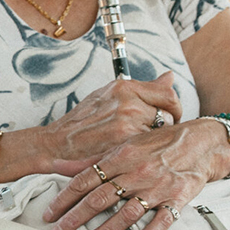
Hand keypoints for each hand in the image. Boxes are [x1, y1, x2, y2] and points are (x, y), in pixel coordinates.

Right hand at [32, 72, 184, 167]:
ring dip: (154, 140)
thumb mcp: (109, 96)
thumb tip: (170, 76)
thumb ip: (142, 88)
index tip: (169, 115)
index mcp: (124, 87)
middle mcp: (128, 101)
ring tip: (138, 143)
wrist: (56, 144)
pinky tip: (131, 153)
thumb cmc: (82, 122)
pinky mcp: (124, 142)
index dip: (173, 107)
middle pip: (168, 114)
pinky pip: (149, 146)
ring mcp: (127, 122)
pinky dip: (144, 151)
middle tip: (151, 133)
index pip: (168, 94)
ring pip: (161, 132)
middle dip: (164, 126)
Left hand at [42, 115, 229, 229]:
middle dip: (75, 219)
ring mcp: (157, 187)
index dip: (64, 198)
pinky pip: (161, 221)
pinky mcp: (177, 199)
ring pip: (126, 213)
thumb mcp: (126, 144)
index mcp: (120, 157)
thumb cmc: (160, 144)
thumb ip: (95, 160)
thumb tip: (60, 166)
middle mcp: (136, 173)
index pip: (85, 180)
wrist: (203, 141)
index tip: (48, 214)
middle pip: (99, 199)